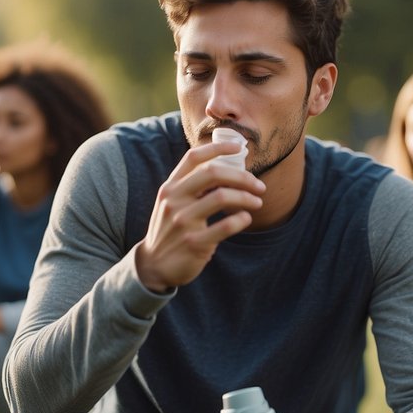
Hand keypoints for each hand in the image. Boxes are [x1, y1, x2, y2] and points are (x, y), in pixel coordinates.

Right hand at [135, 140, 264, 291]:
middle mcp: (174, 200)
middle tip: (258, 186)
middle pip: (213, 173)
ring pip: (222, 197)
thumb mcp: (172, 204)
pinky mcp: (193, 243)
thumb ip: (191, 187)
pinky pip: (225, 226)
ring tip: (257, 202)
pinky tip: (246, 218)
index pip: (194, 157)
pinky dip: (241, 220)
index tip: (240, 148)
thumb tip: (226, 168)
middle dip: (242, 176)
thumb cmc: (170, 229)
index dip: (219, 147)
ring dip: (246, 197)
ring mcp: (182, 221)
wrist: (153, 265)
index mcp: (170, 187)